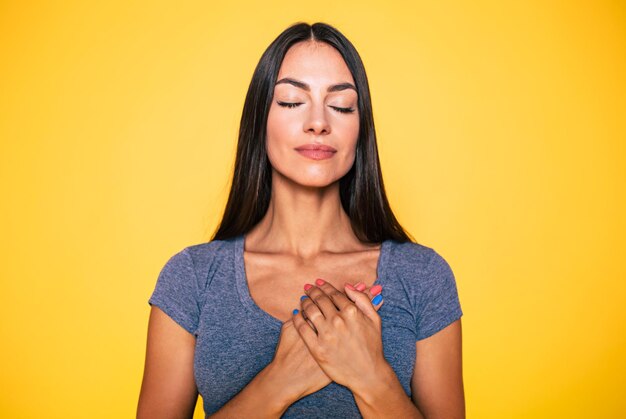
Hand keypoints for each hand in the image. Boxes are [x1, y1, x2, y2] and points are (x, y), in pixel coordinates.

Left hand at [266, 283, 383, 404]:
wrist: (368, 374)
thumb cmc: (373, 347)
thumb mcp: (375, 319)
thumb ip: (362, 299)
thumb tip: (347, 286)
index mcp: (351, 312)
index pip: (334, 294)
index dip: (325, 286)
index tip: (318, 282)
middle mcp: (338, 321)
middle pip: (320, 300)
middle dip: (312, 291)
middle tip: (307, 287)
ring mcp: (326, 335)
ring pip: (310, 311)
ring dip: (305, 302)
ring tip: (303, 299)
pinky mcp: (317, 348)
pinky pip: (302, 328)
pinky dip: (297, 318)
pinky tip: (296, 314)